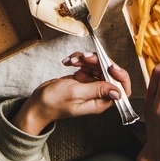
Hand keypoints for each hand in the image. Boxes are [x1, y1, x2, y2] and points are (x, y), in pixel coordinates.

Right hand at [13, 52, 133, 135]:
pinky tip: (69, 62)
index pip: (121, 89)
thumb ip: (97, 90)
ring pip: (97, 66)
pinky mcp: (82, 79)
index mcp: (100, 102)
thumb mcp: (76, 93)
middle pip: (108, 72)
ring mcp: (90, 85)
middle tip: (85, 58)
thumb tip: (119, 92)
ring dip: (86, 59)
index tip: (110, 66)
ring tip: (74, 60)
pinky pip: (86, 65)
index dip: (119, 75)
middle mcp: (97, 94)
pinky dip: (79, 60)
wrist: (38, 103)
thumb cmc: (54, 102)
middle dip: (98, 62)